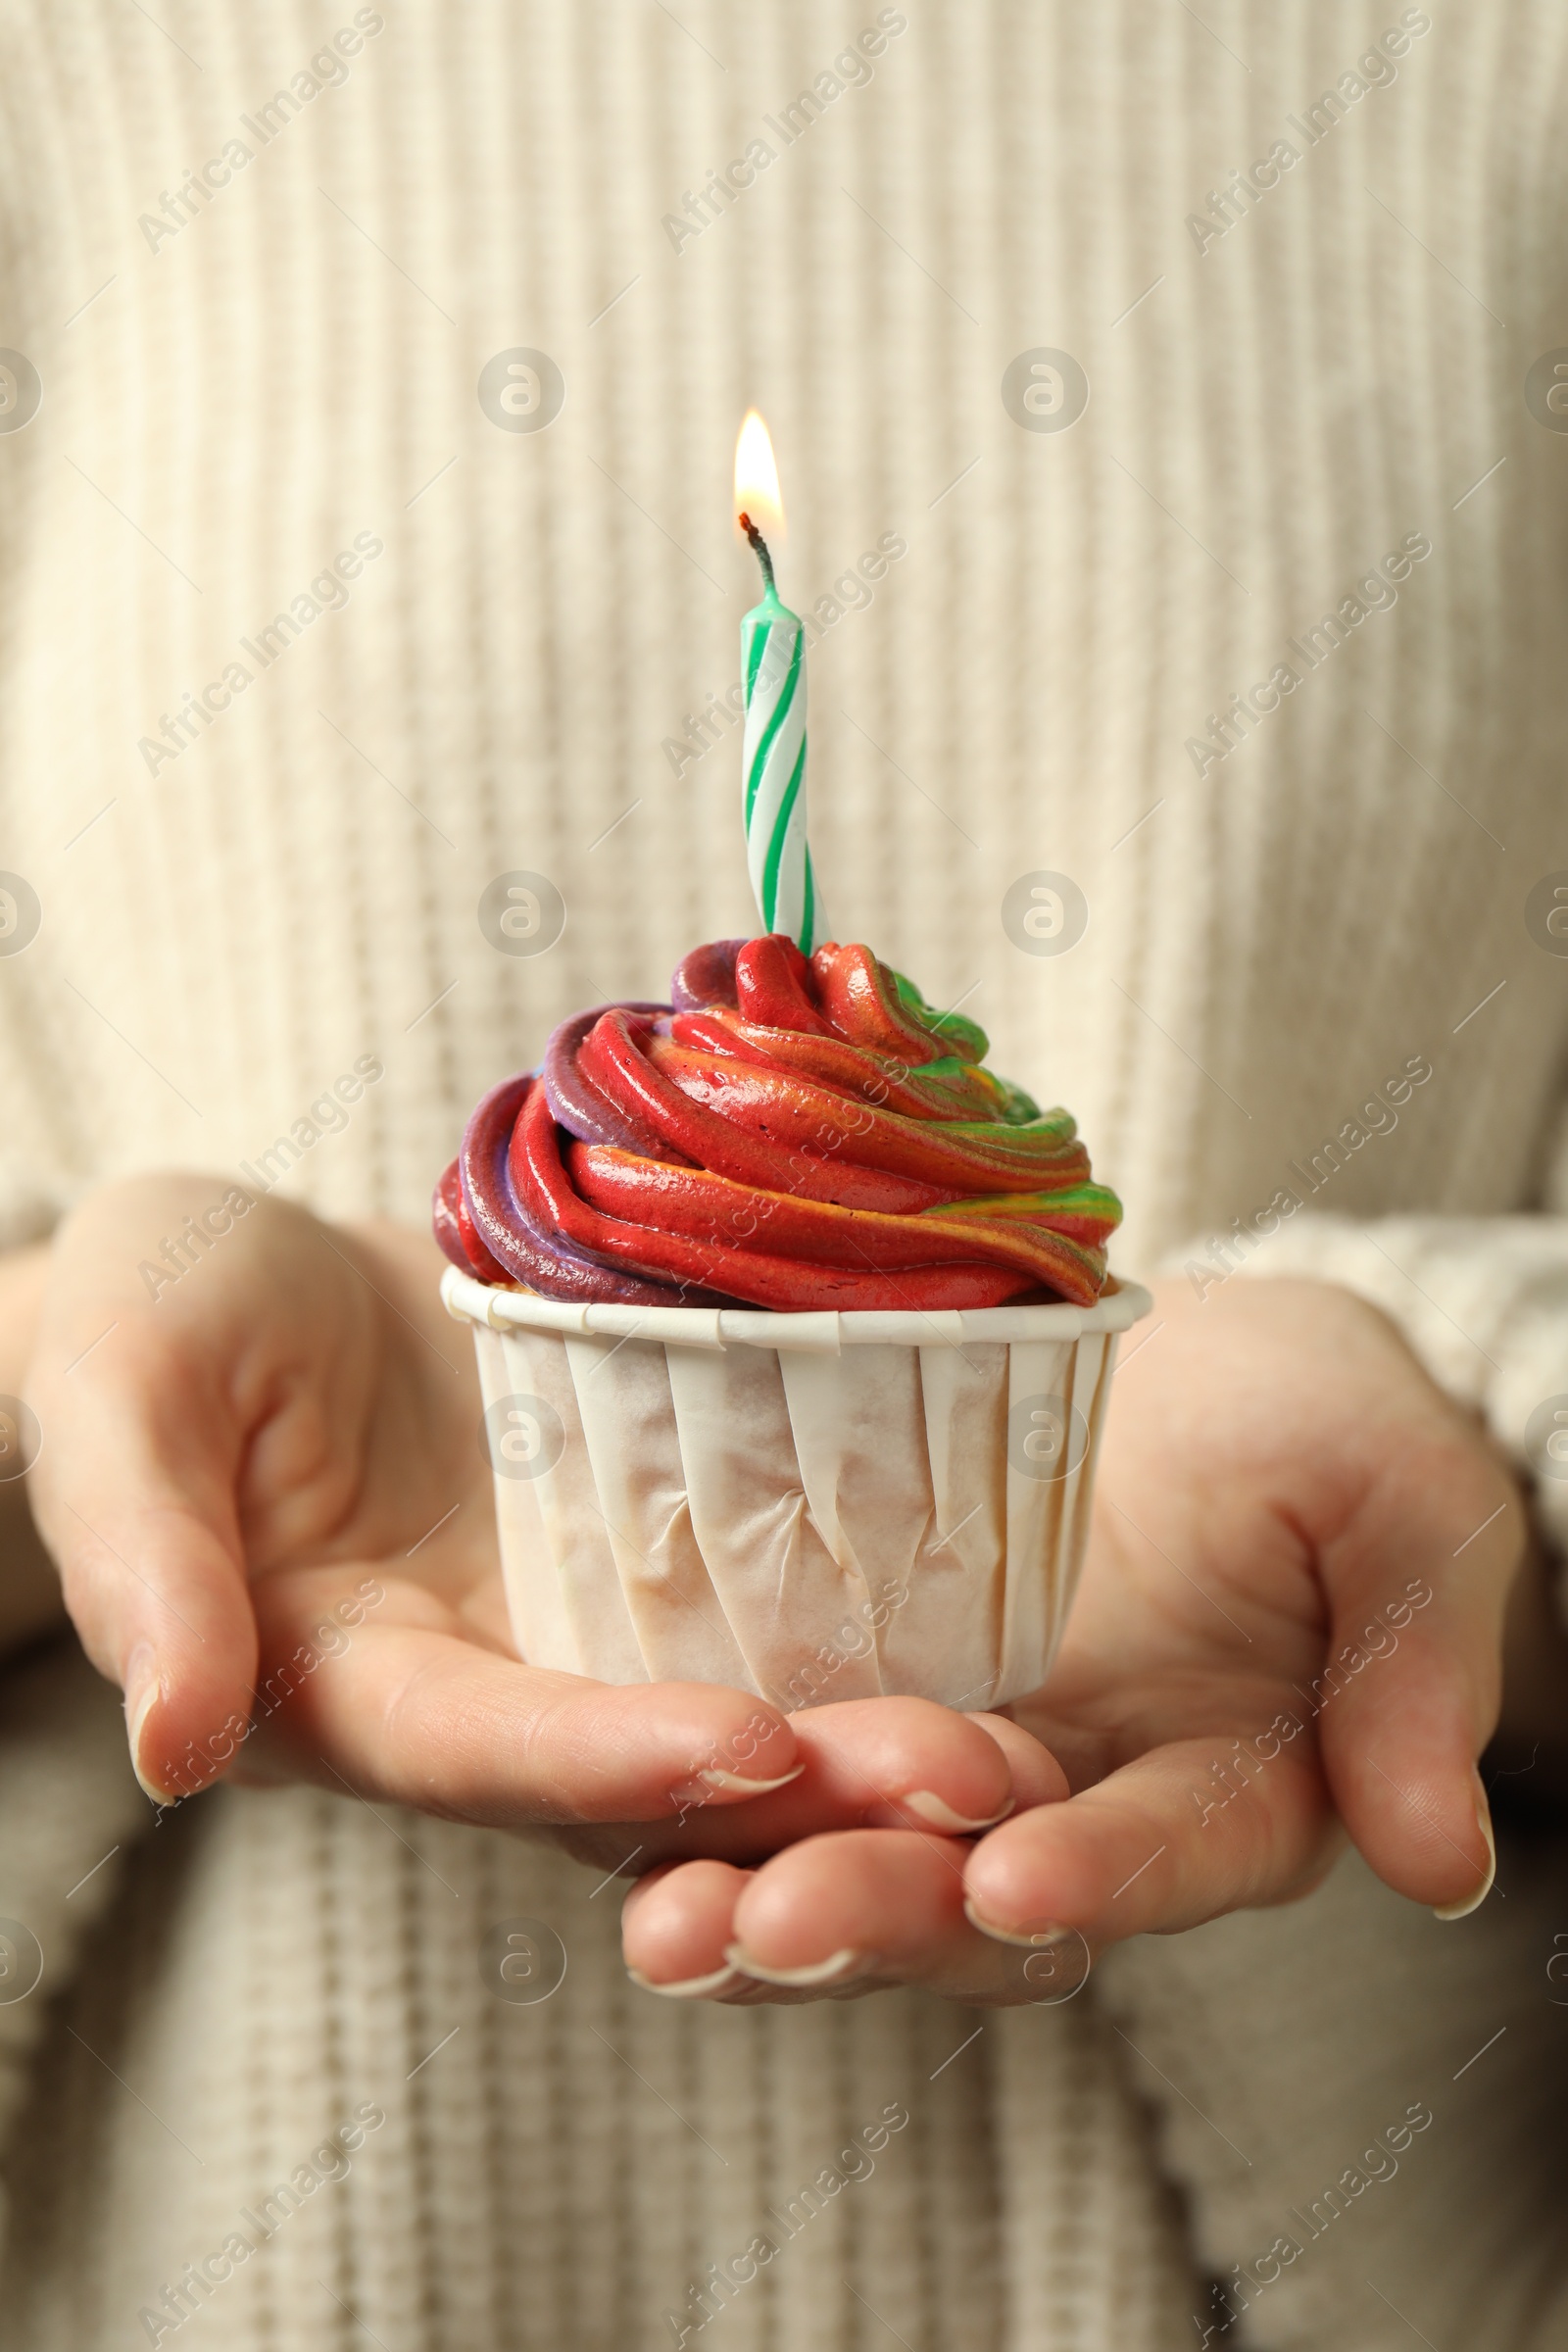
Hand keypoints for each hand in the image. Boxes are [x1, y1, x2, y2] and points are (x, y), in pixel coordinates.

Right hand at [22, 1175, 1057, 1860]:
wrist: (246, 1283)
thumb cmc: (155, 1328)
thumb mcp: (125, 1402)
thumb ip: (144, 1559)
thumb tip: (170, 1744)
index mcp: (353, 1688)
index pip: (486, 1749)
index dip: (609, 1759)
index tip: (747, 1748)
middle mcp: (493, 1691)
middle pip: (658, 1778)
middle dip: (811, 1798)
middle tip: (974, 1782)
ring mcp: (591, 1627)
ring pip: (751, 1714)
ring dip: (884, 1743)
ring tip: (1033, 1742)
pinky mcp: (665, 1547)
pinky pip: (782, 1601)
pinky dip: (891, 1622)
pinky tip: (1016, 1609)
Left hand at [622, 1276, 1522, 2004]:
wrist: (1181, 1352)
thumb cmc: (1308, 1412)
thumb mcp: (1396, 1497)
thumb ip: (1418, 1665)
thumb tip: (1440, 1860)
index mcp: (1227, 1786)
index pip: (1166, 1852)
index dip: (1102, 1869)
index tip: (1016, 1865)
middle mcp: (1078, 1808)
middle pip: (979, 1902)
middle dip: (883, 1916)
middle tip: (774, 1920)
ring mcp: (953, 1764)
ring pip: (859, 1871)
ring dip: (762, 1905)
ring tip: (666, 1926)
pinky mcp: (848, 1696)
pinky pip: (767, 1785)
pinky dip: (695, 1816)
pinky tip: (614, 1827)